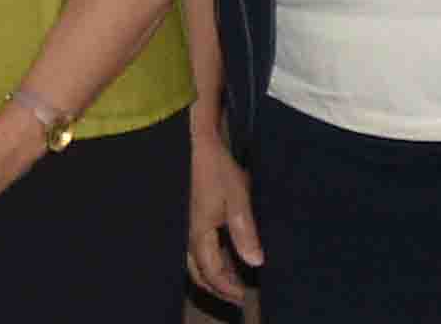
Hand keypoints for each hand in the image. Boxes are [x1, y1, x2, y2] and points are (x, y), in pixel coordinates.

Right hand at [185, 130, 262, 302]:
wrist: (196, 143)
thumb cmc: (216, 168)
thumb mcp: (238, 198)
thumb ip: (246, 231)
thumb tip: (256, 262)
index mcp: (199, 232)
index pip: (212, 272)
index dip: (228, 288)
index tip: (244, 297)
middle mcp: (187, 234)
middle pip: (199, 272)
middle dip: (217, 286)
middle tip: (238, 295)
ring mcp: (184, 225)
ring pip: (194, 261)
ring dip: (212, 273)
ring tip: (233, 278)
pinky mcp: (187, 216)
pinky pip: (194, 247)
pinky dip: (208, 258)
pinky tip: (223, 253)